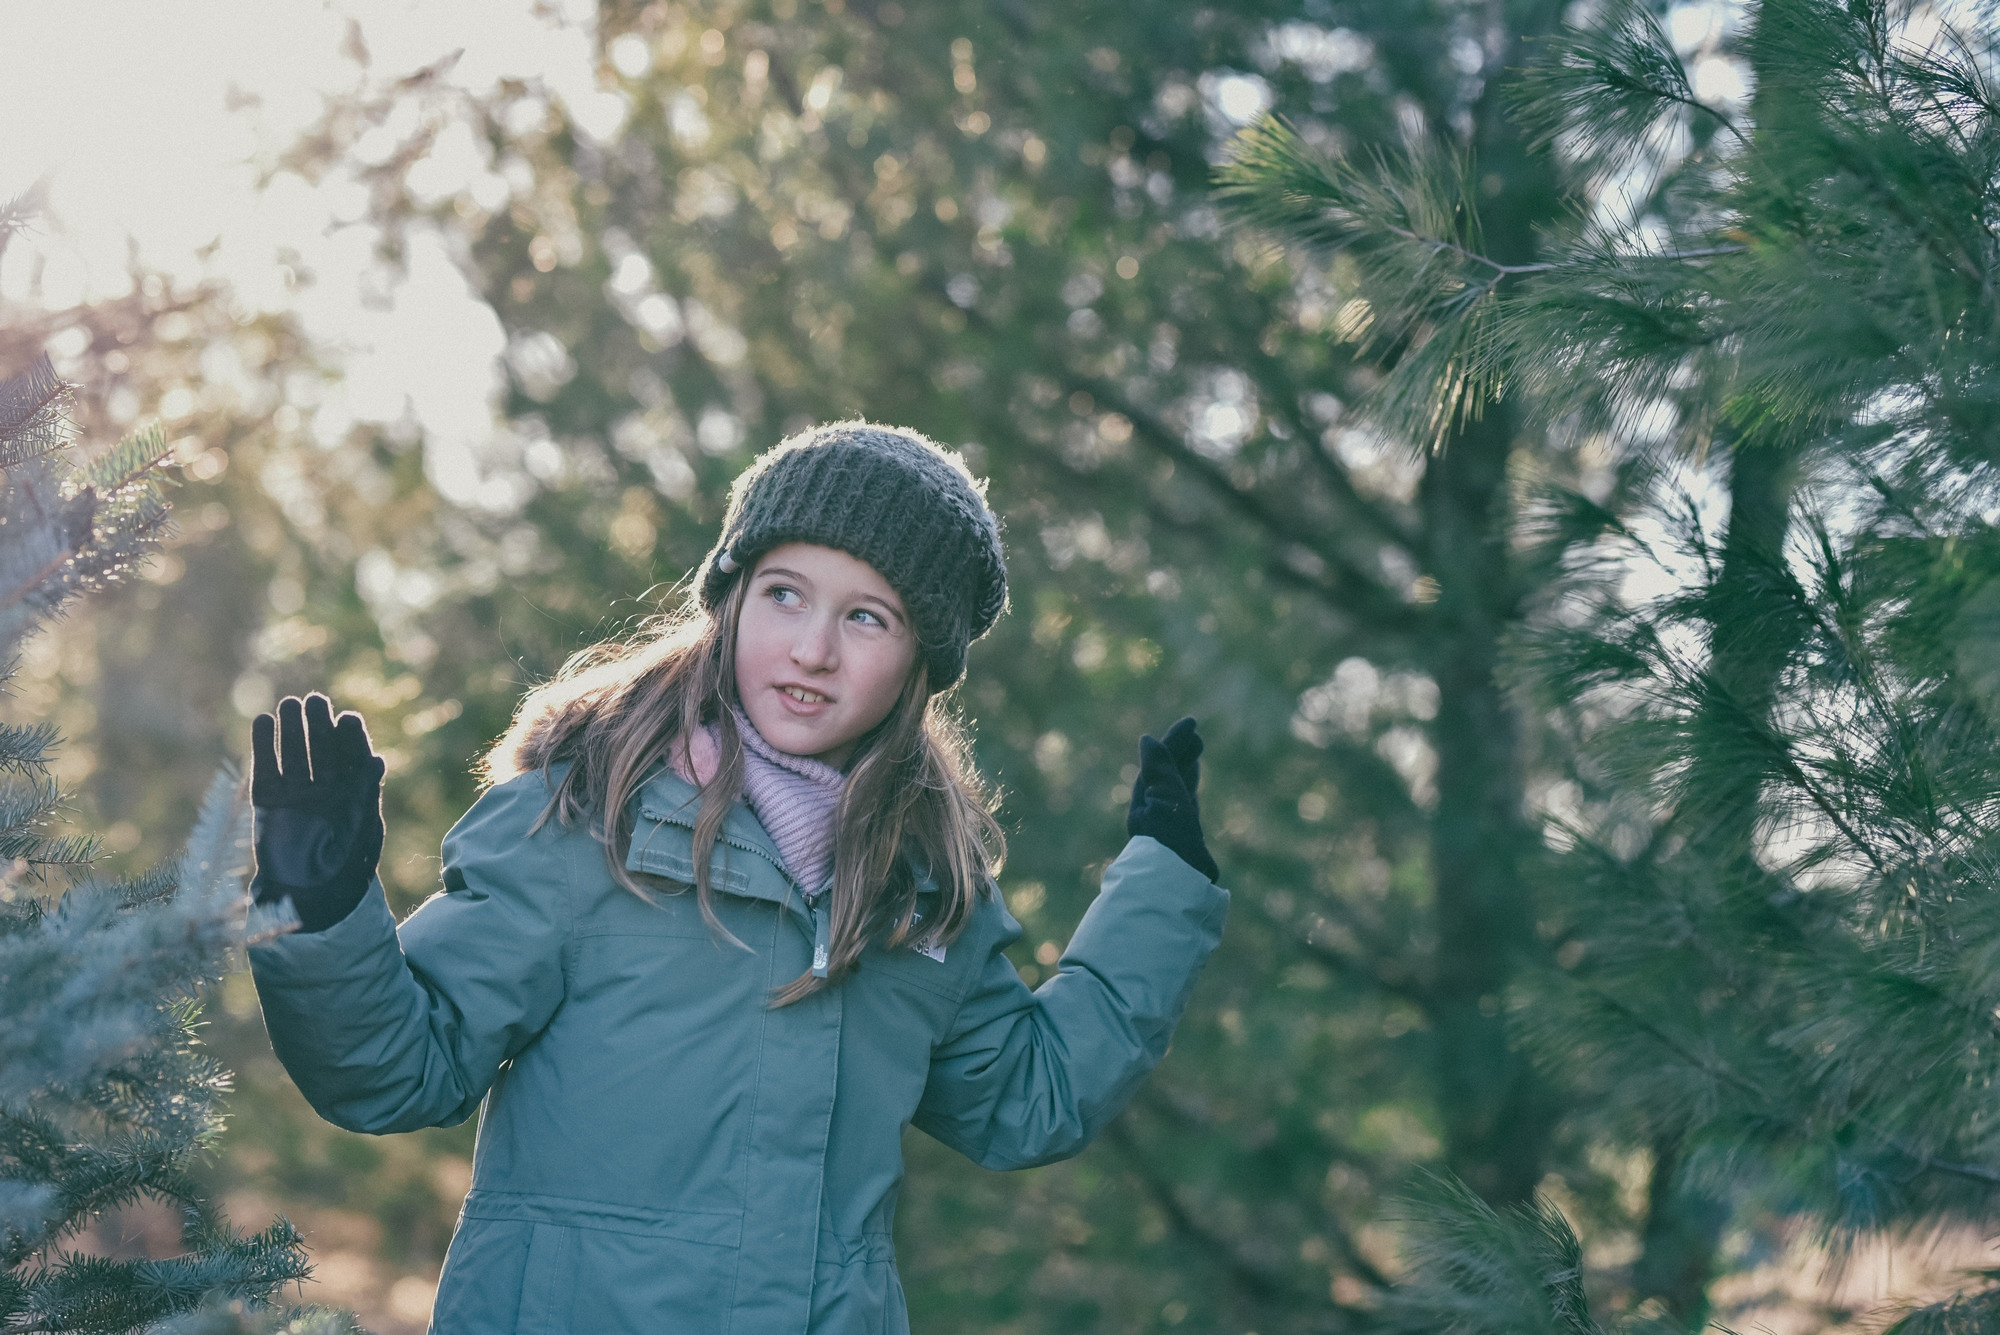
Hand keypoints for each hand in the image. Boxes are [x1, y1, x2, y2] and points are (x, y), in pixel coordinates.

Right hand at [251, 694, 385, 932]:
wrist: (312, 900)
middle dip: (319, 725)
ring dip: (292, 729)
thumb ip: (367, 795)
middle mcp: (325, 790)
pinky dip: (263, 746)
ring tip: (289, 704)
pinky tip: (262, 721)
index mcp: (353, 794)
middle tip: (316, 700)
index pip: (352, 757)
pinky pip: (266, 769)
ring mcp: (296, 794)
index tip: (348, 719)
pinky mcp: (268, 802)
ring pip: (294, 754)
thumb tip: (377, 760)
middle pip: (322, 749)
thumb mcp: (364, 831)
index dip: (350, 738)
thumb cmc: (346, 871)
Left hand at [1125, 716, 1218, 881]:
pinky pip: (1182, 805)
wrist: (1176, 883)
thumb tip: (1147, 740)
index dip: (1175, 740)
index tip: (1191, 723)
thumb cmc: (1170, 838)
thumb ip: (1159, 768)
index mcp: (1146, 798)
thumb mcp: (1165, 796)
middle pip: (1166, 772)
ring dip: (1185, 768)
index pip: (1160, 760)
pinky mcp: (1179, 839)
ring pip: (1175, 788)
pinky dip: (1188, 790)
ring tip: (1197, 752)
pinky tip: (1193, 788)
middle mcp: (1153, 809)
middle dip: (1180, 752)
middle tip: (1196, 736)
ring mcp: (1166, 824)